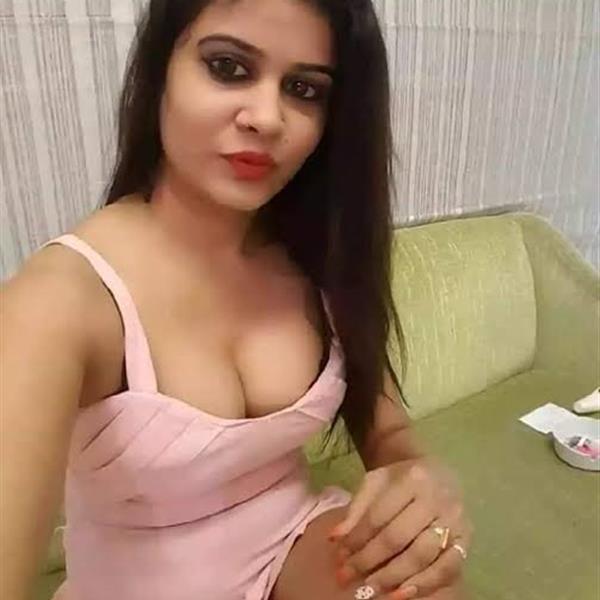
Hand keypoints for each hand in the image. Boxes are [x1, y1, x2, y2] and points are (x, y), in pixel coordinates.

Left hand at [328, 457, 471, 598]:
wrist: (436, 472)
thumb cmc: (401, 478)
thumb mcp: (376, 482)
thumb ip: (356, 508)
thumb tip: (335, 538)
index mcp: (413, 478)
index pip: (379, 515)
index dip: (357, 539)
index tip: (339, 556)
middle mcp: (438, 498)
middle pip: (399, 538)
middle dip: (370, 561)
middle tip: (348, 577)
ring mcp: (456, 520)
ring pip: (423, 556)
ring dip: (393, 577)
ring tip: (370, 589)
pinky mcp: (467, 540)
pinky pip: (448, 568)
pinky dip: (425, 584)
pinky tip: (401, 594)